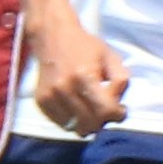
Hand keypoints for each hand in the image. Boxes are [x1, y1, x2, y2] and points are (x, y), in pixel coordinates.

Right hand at [29, 12, 128, 135]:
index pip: (105, 110)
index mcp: (85, 75)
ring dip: (87, 123)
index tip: (120, 110)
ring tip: (91, 110)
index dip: (118, 114)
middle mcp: (65, 87)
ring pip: (75, 127)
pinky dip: (72, 120)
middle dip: (103, 121)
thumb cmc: (84, 46)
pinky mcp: (42, 100)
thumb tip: (118, 102)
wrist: (53, 36)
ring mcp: (51, 95)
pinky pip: (61, 123)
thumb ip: (120, 80)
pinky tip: (77, 108)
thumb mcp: (110, 56)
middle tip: (106, 111)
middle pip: (90, 123)